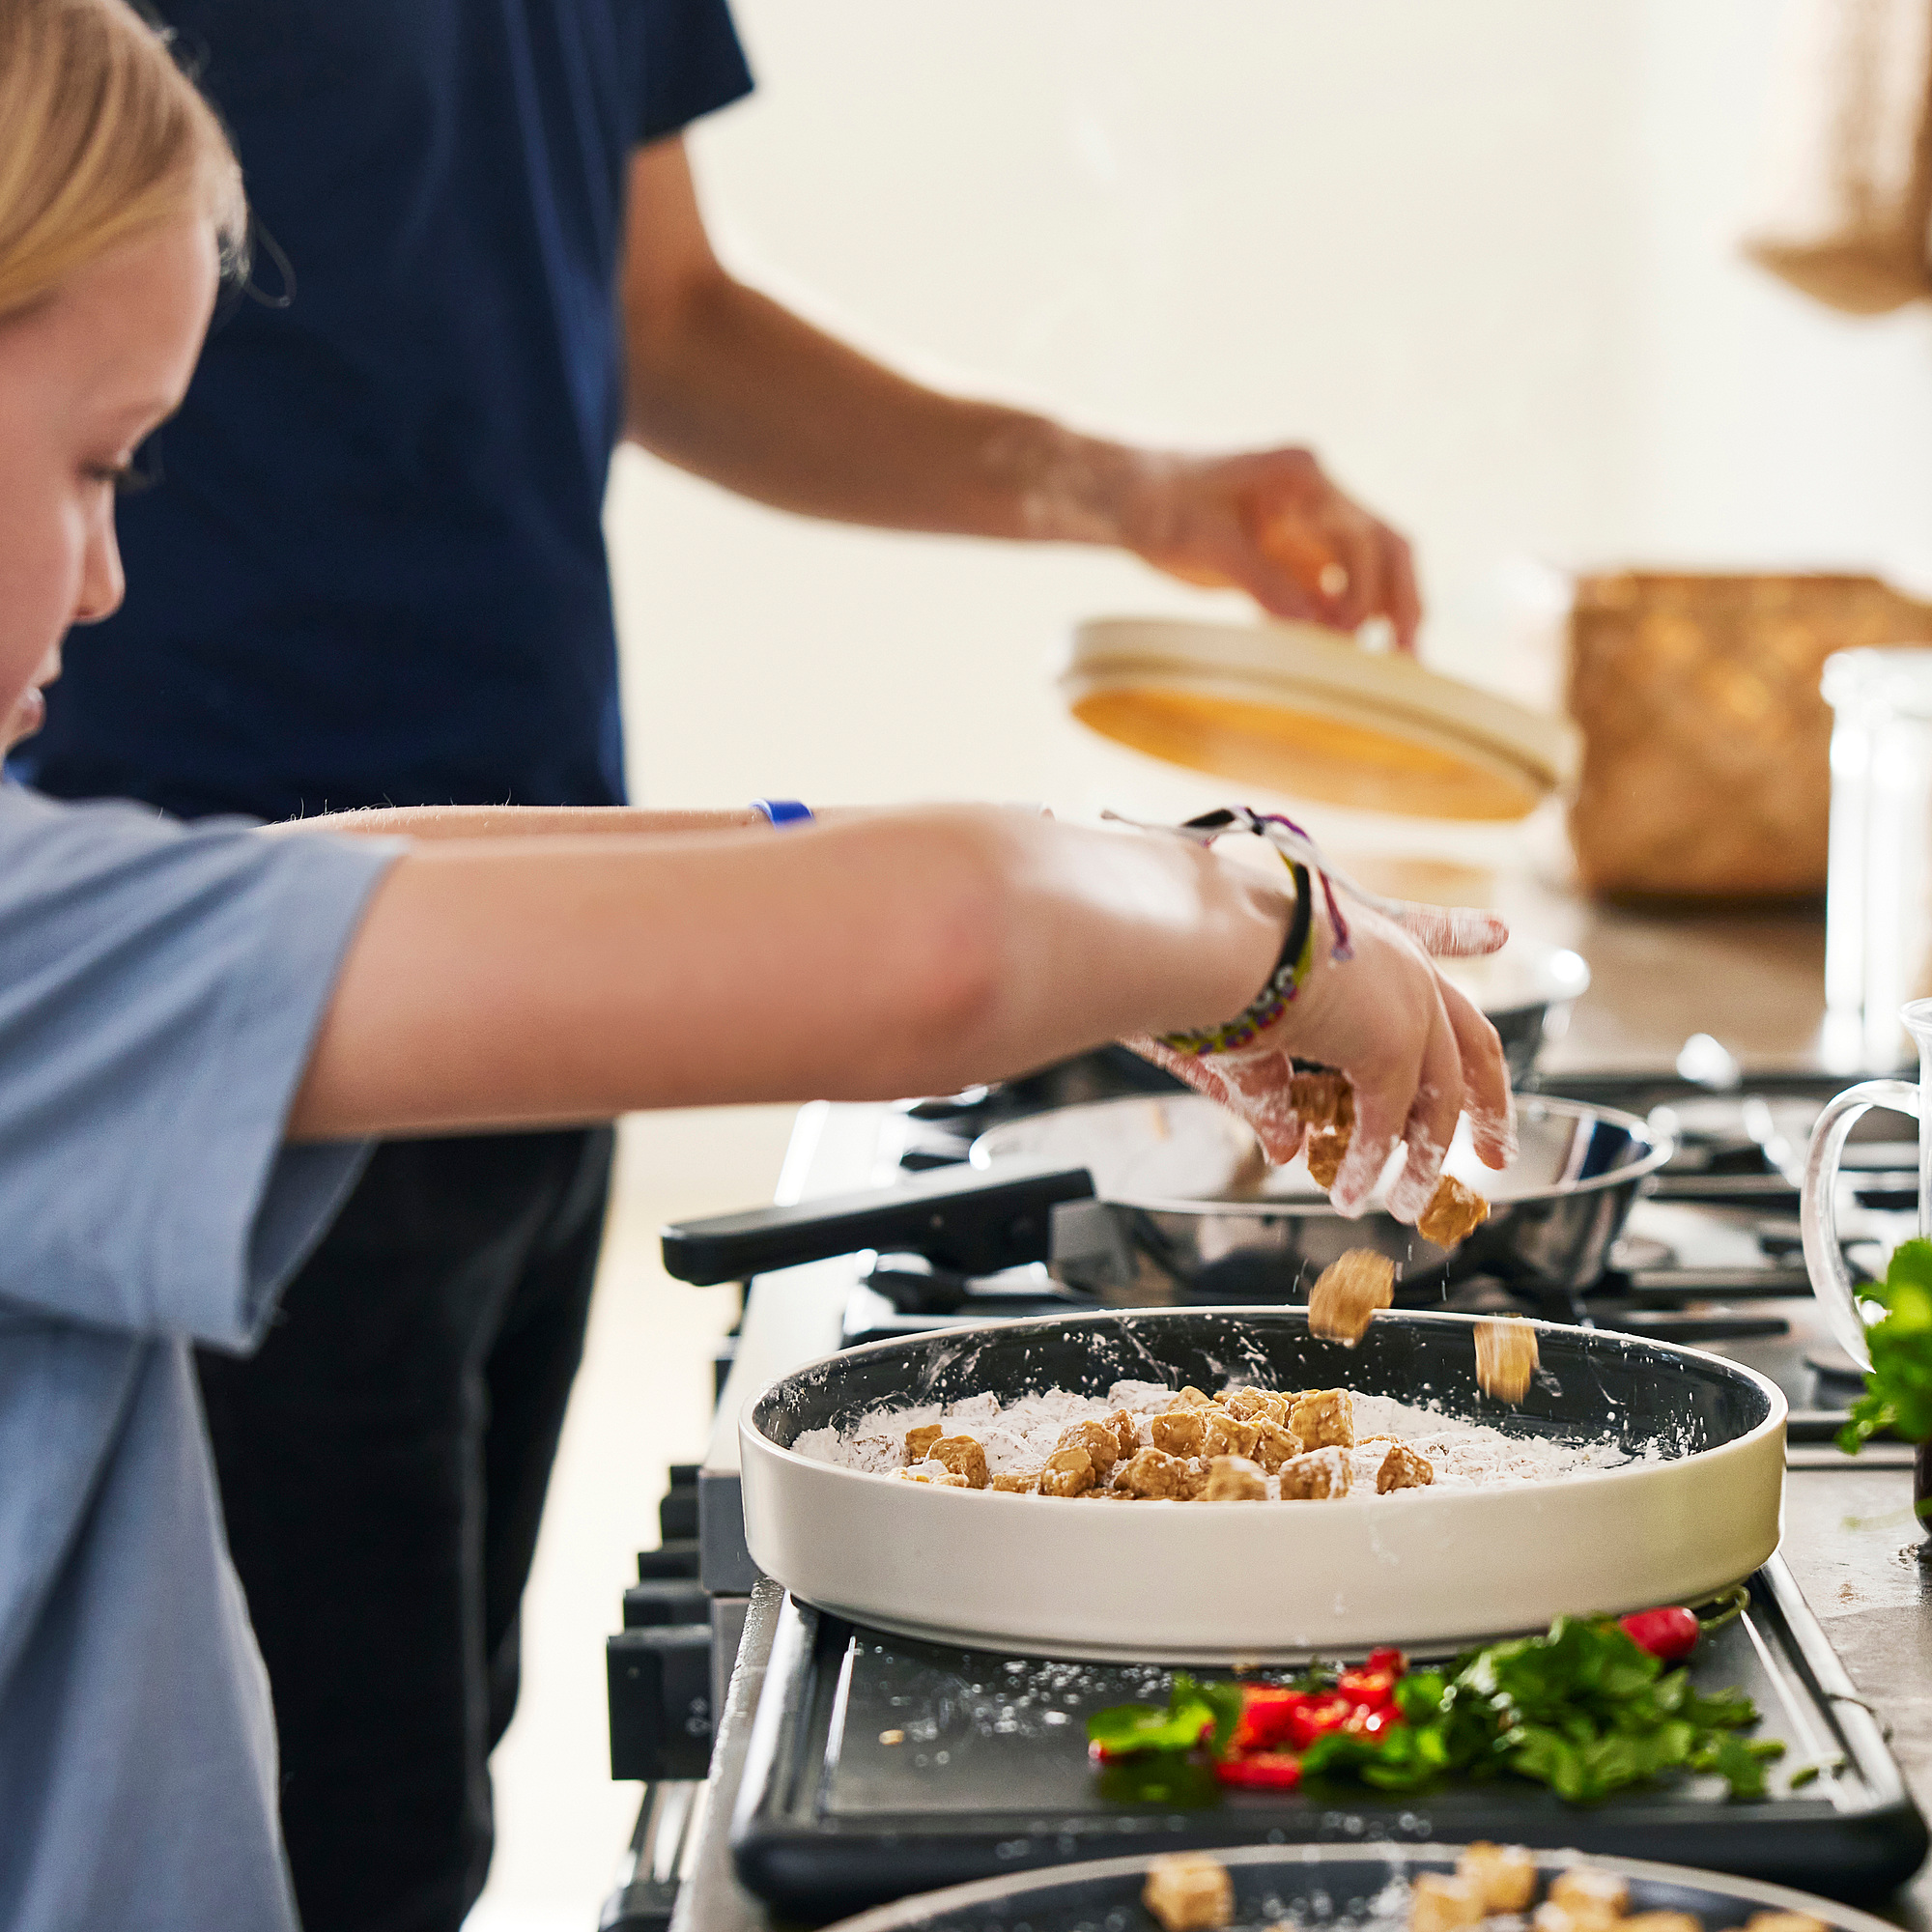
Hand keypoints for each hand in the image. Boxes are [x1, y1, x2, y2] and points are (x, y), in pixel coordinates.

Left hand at [1123, 447, 1420, 651]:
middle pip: (1382, 552)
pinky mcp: (1281, 563)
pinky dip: (1336, 632)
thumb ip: (1264, 581)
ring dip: (1376, 621)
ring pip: (1360, 578)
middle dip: (1401, 603)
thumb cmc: (1156, 502)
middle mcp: (1314, 501)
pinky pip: (1324, 599)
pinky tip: (1344, 671)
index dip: (1369, 590)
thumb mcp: (1206, 542)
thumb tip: (1316, 629)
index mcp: (1303, 478)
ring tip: (1391, 673)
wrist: (1117, 496)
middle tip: (1411, 659)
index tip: (1355, 639)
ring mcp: (1300, 533)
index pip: (1365, 534)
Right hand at [1129, 898, 1511, 1220]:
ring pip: (1442, 1093)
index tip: (1497, 933)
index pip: (1425, 931)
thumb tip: (1288, 1148)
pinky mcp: (1395, 1045)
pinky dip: (1370, 1164)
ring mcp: (1407, 1003)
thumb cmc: (1206, 965)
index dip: (1460, 933)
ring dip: (1428, 1155)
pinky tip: (1352, 1196)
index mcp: (1361, 933)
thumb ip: (1274, 1092)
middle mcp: (1400, 963)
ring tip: (1414, 1203)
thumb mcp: (1248, 1034)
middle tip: (1498, 1150)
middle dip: (1489, 1098)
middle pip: (1469, 1036)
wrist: (1206, 941)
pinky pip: (1389, 1122)